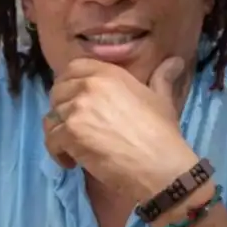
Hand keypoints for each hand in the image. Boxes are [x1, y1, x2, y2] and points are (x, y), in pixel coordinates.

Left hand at [44, 57, 197, 200]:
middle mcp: (89, 85)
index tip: (73, 100)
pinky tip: (72, 163)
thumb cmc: (162, 133)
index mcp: (109, 74)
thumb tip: (176, 61)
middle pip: (57, 92)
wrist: (159, 164)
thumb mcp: (162, 99)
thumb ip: (161, 78)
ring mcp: (77, 109)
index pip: (73, 67)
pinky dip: (58, 154)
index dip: (69, 83)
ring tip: (73, 147)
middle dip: (61, 109)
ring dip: (59, 133)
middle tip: (73, 127)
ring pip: (51, 117)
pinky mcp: (70, 134)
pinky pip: (50, 140)